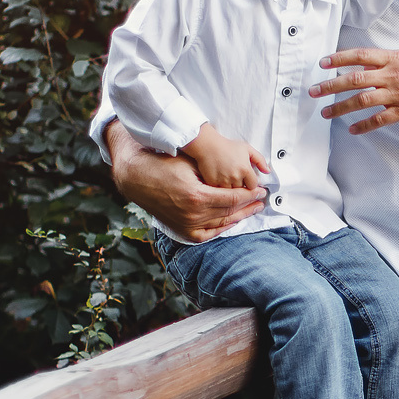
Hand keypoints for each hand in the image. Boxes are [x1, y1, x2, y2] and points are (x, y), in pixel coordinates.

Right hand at [104, 120, 264, 239]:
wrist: (136, 178)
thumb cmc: (164, 164)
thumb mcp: (191, 164)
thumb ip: (215, 175)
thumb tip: (242, 178)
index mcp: (197, 197)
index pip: (232, 198)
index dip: (249, 195)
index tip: (261, 190)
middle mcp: (192, 215)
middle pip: (230, 212)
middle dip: (248, 205)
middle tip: (262, 200)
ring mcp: (186, 225)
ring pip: (221, 224)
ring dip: (239, 217)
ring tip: (252, 210)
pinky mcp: (182, 230)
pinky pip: (207, 234)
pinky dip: (222, 229)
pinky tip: (232, 221)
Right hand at [182, 122, 266, 190]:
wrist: (207, 145)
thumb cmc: (227, 146)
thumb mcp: (247, 148)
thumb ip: (260, 160)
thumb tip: (267, 171)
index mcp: (245, 169)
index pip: (253, 186)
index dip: (251, 184)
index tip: (248, 182)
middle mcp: (235, 177)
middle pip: (243, 191)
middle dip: (242, 187)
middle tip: (238, 180)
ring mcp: (223, 181)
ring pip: (231, 194)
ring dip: (231, 190)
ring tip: (229, 181)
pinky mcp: (213, 183)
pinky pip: (219, 193)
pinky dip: (220, 190)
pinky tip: (220, 183)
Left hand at [311, 47, 398, 134]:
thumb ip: (388, 62)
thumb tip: (367, 65)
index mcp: (393, 59)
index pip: (359, 56)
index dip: (339, 58)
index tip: (323, 63)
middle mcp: (392, 75)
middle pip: (354, 79)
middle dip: (331, 85)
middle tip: (314, 91)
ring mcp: (397, 94)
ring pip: (362, 100)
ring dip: (340, 107)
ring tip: (326, 112)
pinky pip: (379, 120)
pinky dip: (363, 125)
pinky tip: (352, 130)